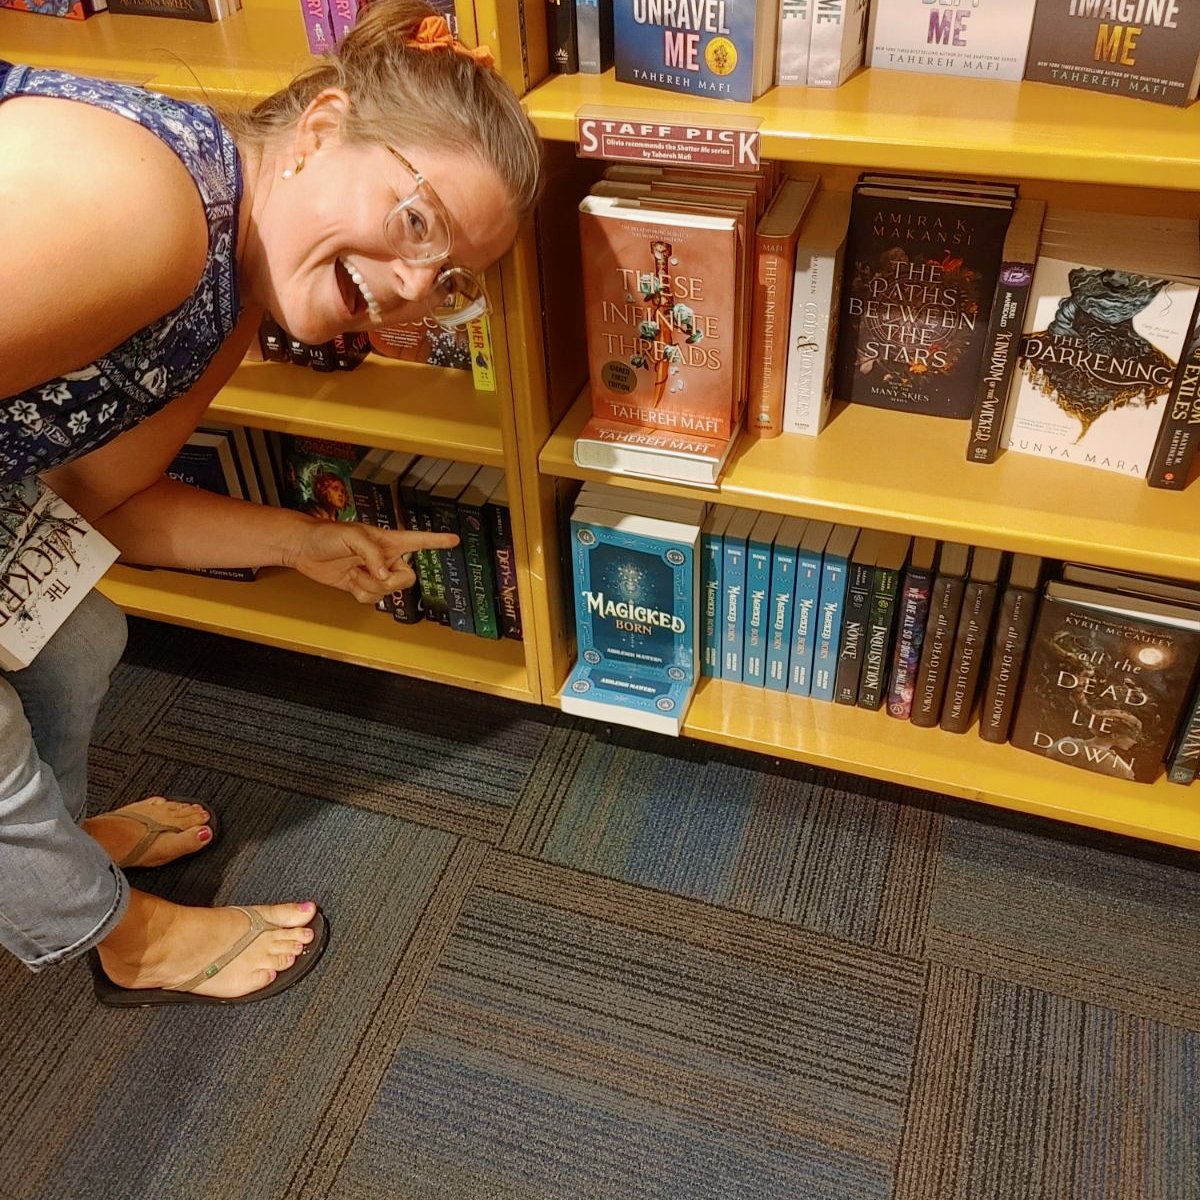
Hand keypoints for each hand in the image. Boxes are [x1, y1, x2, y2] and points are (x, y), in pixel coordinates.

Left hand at [286, 517, 458, 603]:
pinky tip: (351, 582)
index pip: (418, 540)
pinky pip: (373, 599)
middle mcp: (385, 557)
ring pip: (389, 591)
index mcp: (388, 540)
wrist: (303, 548)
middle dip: (391, 582)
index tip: (455, 539)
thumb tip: (385, 575)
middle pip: (408, 577)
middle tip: (374, 574)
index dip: (437, 541)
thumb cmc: (325, 534)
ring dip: (371, 587)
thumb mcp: (352, 536)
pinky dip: (362, 595)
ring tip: (354, 573)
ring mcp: (375, 572)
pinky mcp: (362, 585)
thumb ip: (373, 554)